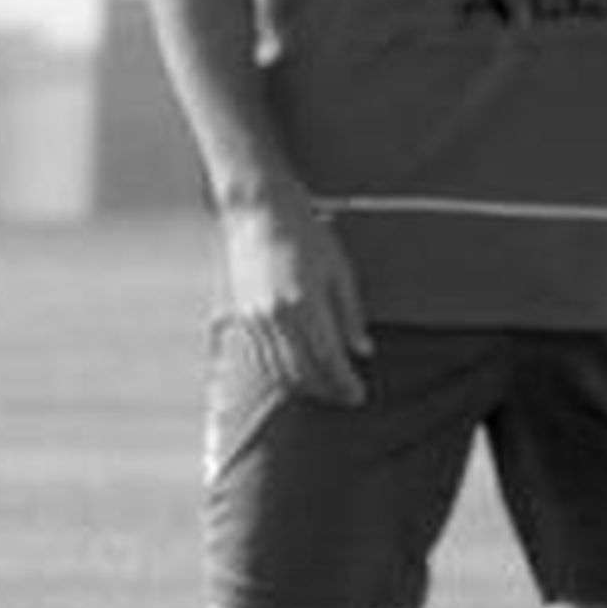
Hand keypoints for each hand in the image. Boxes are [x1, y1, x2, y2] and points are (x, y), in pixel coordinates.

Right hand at [221, 187, 373, 405]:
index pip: (328, 359)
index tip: (359, 396)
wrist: (258, 210)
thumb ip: (350, 314)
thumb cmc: (306, 233)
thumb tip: (364, 351)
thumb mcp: (339, 269)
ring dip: (304, 386)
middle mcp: (276, 316)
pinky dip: (280, 372)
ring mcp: (255, 318)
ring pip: (279, 370)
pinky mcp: (242, 315)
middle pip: (303, 372)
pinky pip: (261, 357)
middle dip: (327, 391)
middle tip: (346, 397)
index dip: (344, 383)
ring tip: (325, 389)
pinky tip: (297, 373)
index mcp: (305, 303)